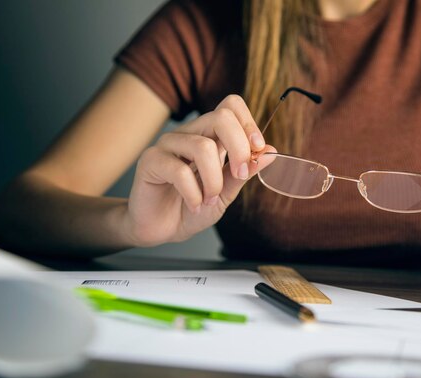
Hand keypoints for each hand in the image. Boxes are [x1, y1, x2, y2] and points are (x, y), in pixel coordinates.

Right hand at [125, 95, 275, 246]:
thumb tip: (271, 152)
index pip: (231, 106)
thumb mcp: (226, 193)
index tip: (258, 150)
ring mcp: (168, 145)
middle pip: (221, 117)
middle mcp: (189, 134)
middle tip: (239, 175)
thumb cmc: (192, 208)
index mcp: (209, 136)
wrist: (162, 229)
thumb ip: (244, 171)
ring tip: (210, 200)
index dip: (249, 123)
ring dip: (214, 182)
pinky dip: (194, 194)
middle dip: (239, 148)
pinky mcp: (150, 161)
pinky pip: (179, 171)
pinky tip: (194, 205)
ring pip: (202, 147)